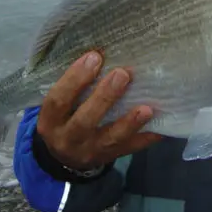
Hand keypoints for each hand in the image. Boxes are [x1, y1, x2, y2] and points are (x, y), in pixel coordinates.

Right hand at [36, 50, 161, 169]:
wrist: (65, 157)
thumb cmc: (64, 117)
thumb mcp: (58, 105)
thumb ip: (73, 86)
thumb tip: (100, 53)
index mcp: (51, 121)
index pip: (58, 100)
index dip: (74, 79)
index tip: (94, 56)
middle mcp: (68, 139)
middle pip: (85, 121)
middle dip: (104, 97)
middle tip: (122, 74)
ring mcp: (90, 152)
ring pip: (110, 139)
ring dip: (129, 122)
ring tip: (147, 107)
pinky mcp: (110, 157)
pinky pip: (131, 149)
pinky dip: (147, 137)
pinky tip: (161, 125)